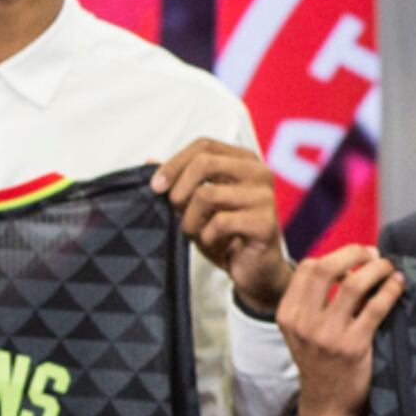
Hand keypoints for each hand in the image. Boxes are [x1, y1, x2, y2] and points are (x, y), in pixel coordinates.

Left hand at [158, 139, 294, 311]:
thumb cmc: (227, 234)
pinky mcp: (265, 223)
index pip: (204, 145)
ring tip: (195, 232)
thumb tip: (150, 161)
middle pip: (205, 162)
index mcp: (245, 160)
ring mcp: (265, 197)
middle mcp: (259, 172)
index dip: (175, 163)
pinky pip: (220, 222)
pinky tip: (213, 242)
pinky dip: (207, 235)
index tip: (155, 186)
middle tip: (174, 210)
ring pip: (207, 194)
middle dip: (180, 189)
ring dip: (190, 219)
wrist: (253, 270)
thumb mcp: (198, 204)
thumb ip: (179, 181)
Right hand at [279, 245, 401, 415]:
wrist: (328, 403)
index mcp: (288, 314)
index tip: (356, 256)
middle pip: (327, 268)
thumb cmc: (321, 359)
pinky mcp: (353, 347)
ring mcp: (327, 335)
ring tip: (389, 269)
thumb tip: (351, 262)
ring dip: (377, 269)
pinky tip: (398, 285)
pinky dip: (390, 290)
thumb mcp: (304, 329)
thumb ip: (316, 298)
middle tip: (374, 255)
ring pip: (355, 284)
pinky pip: (376, 307)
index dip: (335, 256)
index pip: (308, 268)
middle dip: (354, 253)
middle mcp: (303, 322)